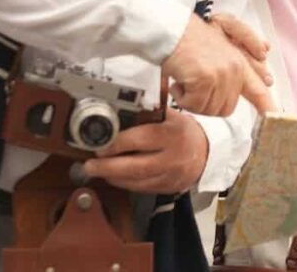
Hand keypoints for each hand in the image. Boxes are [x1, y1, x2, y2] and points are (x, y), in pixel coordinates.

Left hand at [82, 107, 205, 193]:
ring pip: (136, 181)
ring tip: (96, 170)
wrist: (207, 153)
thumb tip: (119, 106)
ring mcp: (170, 175)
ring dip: (112, 177)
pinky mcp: (167, 188)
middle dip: (108, 166)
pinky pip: (141, 189)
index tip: (101, 144)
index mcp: (172, 133)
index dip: (116, 143)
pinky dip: (124, 183)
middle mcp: (172, 156)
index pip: (140, 139)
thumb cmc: (184, 131)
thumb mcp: (171, 116)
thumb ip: (149, 112)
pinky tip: (114, 177)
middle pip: (135, 166)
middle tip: (90, 164)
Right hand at [162, 14, 273, 115]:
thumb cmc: (190, 35)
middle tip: (195, 86)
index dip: (267, 108)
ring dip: (192, 100)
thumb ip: (245, 44)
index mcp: (240, 62)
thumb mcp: (223, 34)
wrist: (170, 29)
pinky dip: (182, 98)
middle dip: (207, 103)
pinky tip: (179, 82)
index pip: (258, 91)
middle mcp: (234, 69)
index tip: (274, 118)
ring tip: (186, 80)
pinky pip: (193, 105)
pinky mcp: (205, 79)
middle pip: (226, 108)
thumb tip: (264, 53)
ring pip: (209, 109)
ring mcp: (221, 74)